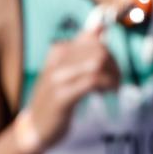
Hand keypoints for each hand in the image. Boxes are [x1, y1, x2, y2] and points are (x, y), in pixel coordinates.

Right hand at [20, 32, 119, 151]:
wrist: (36, 126)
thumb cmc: (55, 97)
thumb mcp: (67, 70)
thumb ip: (82, 49)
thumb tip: (101, 26)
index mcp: (58, 51)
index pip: (94, 39)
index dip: (110, 54)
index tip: (112, 70)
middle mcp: (56, 60)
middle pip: (99, 50)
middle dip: (115, 66)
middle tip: (116, 82)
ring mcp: (57, 78)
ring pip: (97, 63)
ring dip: (113, 76)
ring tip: (112, 89)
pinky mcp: (62, 97)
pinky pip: (92, 81)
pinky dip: (106, 86)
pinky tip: (106, 94)